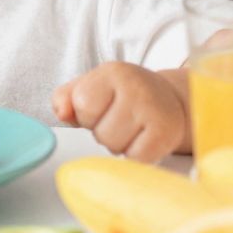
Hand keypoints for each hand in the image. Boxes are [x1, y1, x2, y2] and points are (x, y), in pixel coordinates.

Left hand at [53, 63, 189, 162]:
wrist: (170, 100)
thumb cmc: (123, 95)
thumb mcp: (91, 86)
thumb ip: (66, 97)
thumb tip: (61, 113)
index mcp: (112, 72)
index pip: (82, 105)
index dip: (86, 114)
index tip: (102, 108)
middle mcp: (136, 87)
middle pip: (99, 131)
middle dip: (104, 132)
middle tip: (120, 121)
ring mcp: (155, 111)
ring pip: (116, 147)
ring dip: (120, 145)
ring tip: (133, 129)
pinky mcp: (167, 134)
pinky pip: (136, 159)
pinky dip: (137, 156)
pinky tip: (145, 139)